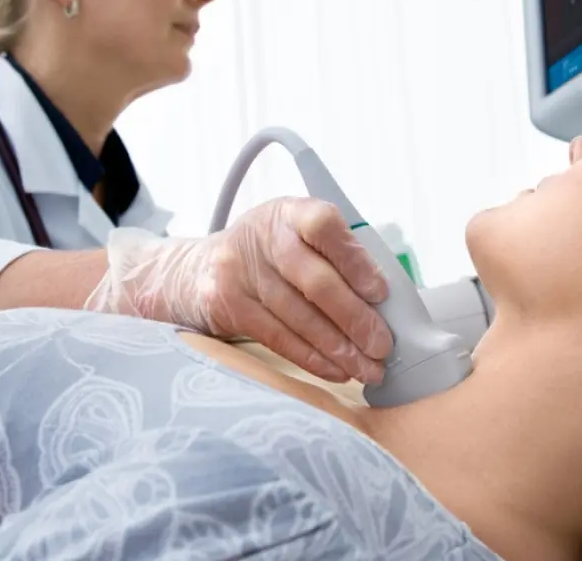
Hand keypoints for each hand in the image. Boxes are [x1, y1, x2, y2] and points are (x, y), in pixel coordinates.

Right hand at [85, 197, 392, 383]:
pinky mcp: (227, 305)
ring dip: (339, 349)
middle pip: (315, 281)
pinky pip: (278, 338)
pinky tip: (336, 369)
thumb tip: (385, 301)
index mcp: (290, 212)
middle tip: (381, 346)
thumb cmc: (267, 256)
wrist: (196, 271)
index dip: (355, 261)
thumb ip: (336, 255)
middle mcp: (263, 236)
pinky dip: (312, 358)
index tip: (380, 293)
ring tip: (367, 368)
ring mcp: (240, 271)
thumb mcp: (296, 236)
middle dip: (355, 319)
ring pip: (299, 317)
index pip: (325, 225)